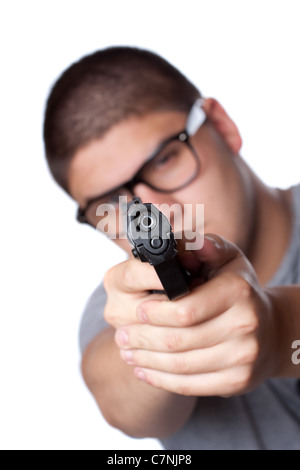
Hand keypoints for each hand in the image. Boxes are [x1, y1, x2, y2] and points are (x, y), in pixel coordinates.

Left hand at [116, 235, 278, 396]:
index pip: (185, 310)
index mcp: (237, 291)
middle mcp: (245, 325)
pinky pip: (191, 385)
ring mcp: (243, 357)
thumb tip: (175, 243)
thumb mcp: (225, 258)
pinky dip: (162, 380)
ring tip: (127, 354)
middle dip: (143, 340)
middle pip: (179, 340)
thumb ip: (200, 246)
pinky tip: (145, 372)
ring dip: (147, 362)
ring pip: (181, 366)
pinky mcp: (237, 381)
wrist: (269, 329)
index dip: (156, 314)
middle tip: (121, 337)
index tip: (137, 312)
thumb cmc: (238, 288)